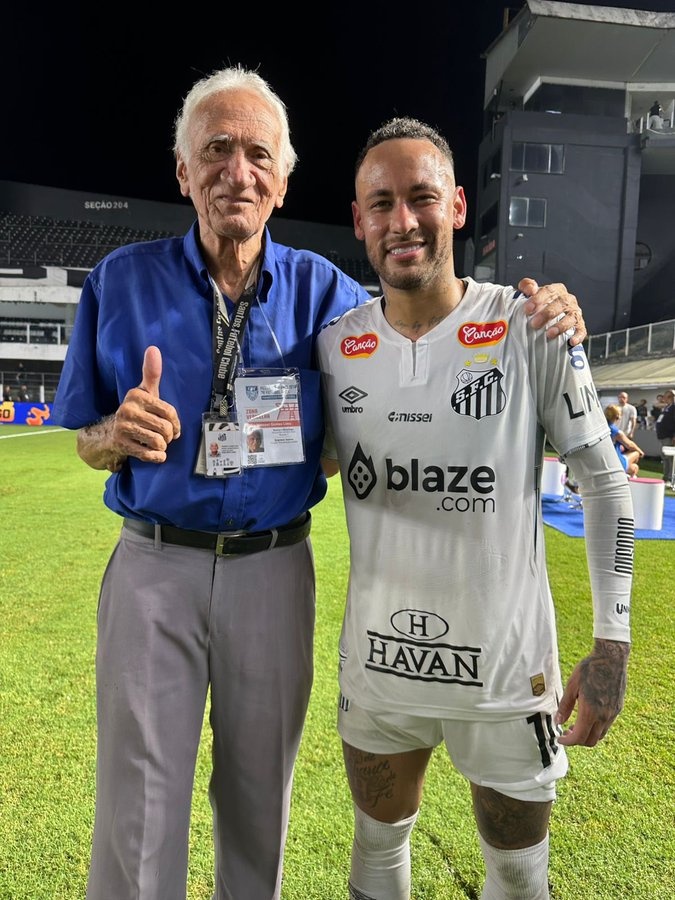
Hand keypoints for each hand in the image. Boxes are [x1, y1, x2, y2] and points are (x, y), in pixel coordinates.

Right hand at [110, 346, 180, 465]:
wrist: (107, 435)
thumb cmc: (135, 412)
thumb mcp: (144, 393)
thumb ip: (151, 373)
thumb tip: (153, 348)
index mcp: (136, 395)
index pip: (169, 412)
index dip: (176, 423)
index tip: (173, 427)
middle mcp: (128, 409)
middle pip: (165, 428)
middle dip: (169, 436)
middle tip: (164, 437)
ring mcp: (123, 427)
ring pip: (159, 442)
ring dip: (162, 446)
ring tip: (156, 443)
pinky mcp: (121, 444)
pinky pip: (149, 454)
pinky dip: (156, 457)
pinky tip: (153, 453)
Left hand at [518, 278, 586, 345]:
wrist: (547, 320)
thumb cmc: (537, 306)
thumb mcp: (529, 295)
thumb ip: (526, 286)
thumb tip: (530, 289)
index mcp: (556, 290)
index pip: (549, 291)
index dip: (538, 299)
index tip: (527, 309)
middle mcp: (568, 300)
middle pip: (561, 303)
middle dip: (547, 313)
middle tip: (534, 324)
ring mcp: (575, 313)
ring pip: (571, 317)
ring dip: (561, 325)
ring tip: (549, 334)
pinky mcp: (580, 326)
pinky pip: (581, 330)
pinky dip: (577, 335)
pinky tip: (571, 342)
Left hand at [556, 639, 628, 746]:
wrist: (611, 658)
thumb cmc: (589, 669)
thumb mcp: (572, 685)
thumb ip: (565, 706)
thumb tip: (558, 722)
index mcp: (590, 711)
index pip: (579, 738)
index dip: (568, 742)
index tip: (561, 739)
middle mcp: (603, 716)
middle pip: (590, 741)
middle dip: (577, 740)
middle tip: (567, 732)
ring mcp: (613, 713)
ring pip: (600, 735)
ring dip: (588, 735)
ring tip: (577, 725)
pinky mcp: (618, 708)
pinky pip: (607, 725)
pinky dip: (596, 727)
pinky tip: (588, 716)